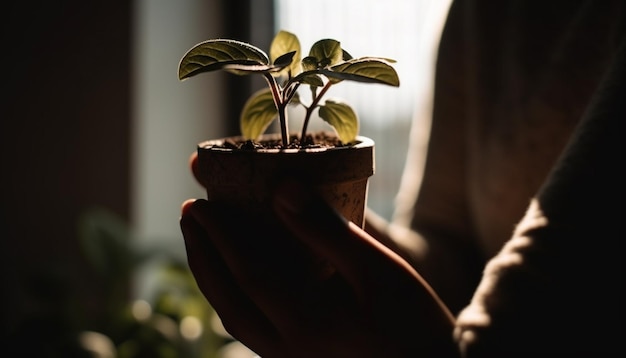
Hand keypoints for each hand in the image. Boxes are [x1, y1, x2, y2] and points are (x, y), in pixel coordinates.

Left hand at [180, 153, 457, 357]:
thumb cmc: (411, 320)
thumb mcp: (376, 268)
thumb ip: (326, 230)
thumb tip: (282, 189)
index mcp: (305, 322)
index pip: (246, 273)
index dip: (219, 236)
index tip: (200, 203)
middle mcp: (287, 347)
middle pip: (227, 298)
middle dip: (202, 255)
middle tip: (189, 216)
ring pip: (234, 318)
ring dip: (212, 278)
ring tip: (202, 243)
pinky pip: (250, 330)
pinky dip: (233, 298)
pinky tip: (236, 279)